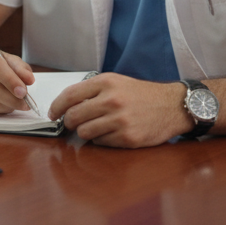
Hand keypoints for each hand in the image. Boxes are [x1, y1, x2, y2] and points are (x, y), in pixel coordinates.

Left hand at [49, 73, 191, 147]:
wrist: (172, 106)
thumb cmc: (141, 94)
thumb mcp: (116, 82)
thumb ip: (91, 90)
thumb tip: (65, 105)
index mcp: (106, 83)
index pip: (69, 95)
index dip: (57, 106)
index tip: (53, 114)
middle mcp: (111, 100)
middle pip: (74, 117)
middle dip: (69, 122)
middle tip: (73, 123)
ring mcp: (120, 120)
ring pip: (84, 132)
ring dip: (86, 132)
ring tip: (96, 126)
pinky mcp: (128, 137)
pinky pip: (101, 142)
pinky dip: (101, 139)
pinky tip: (112, 132)